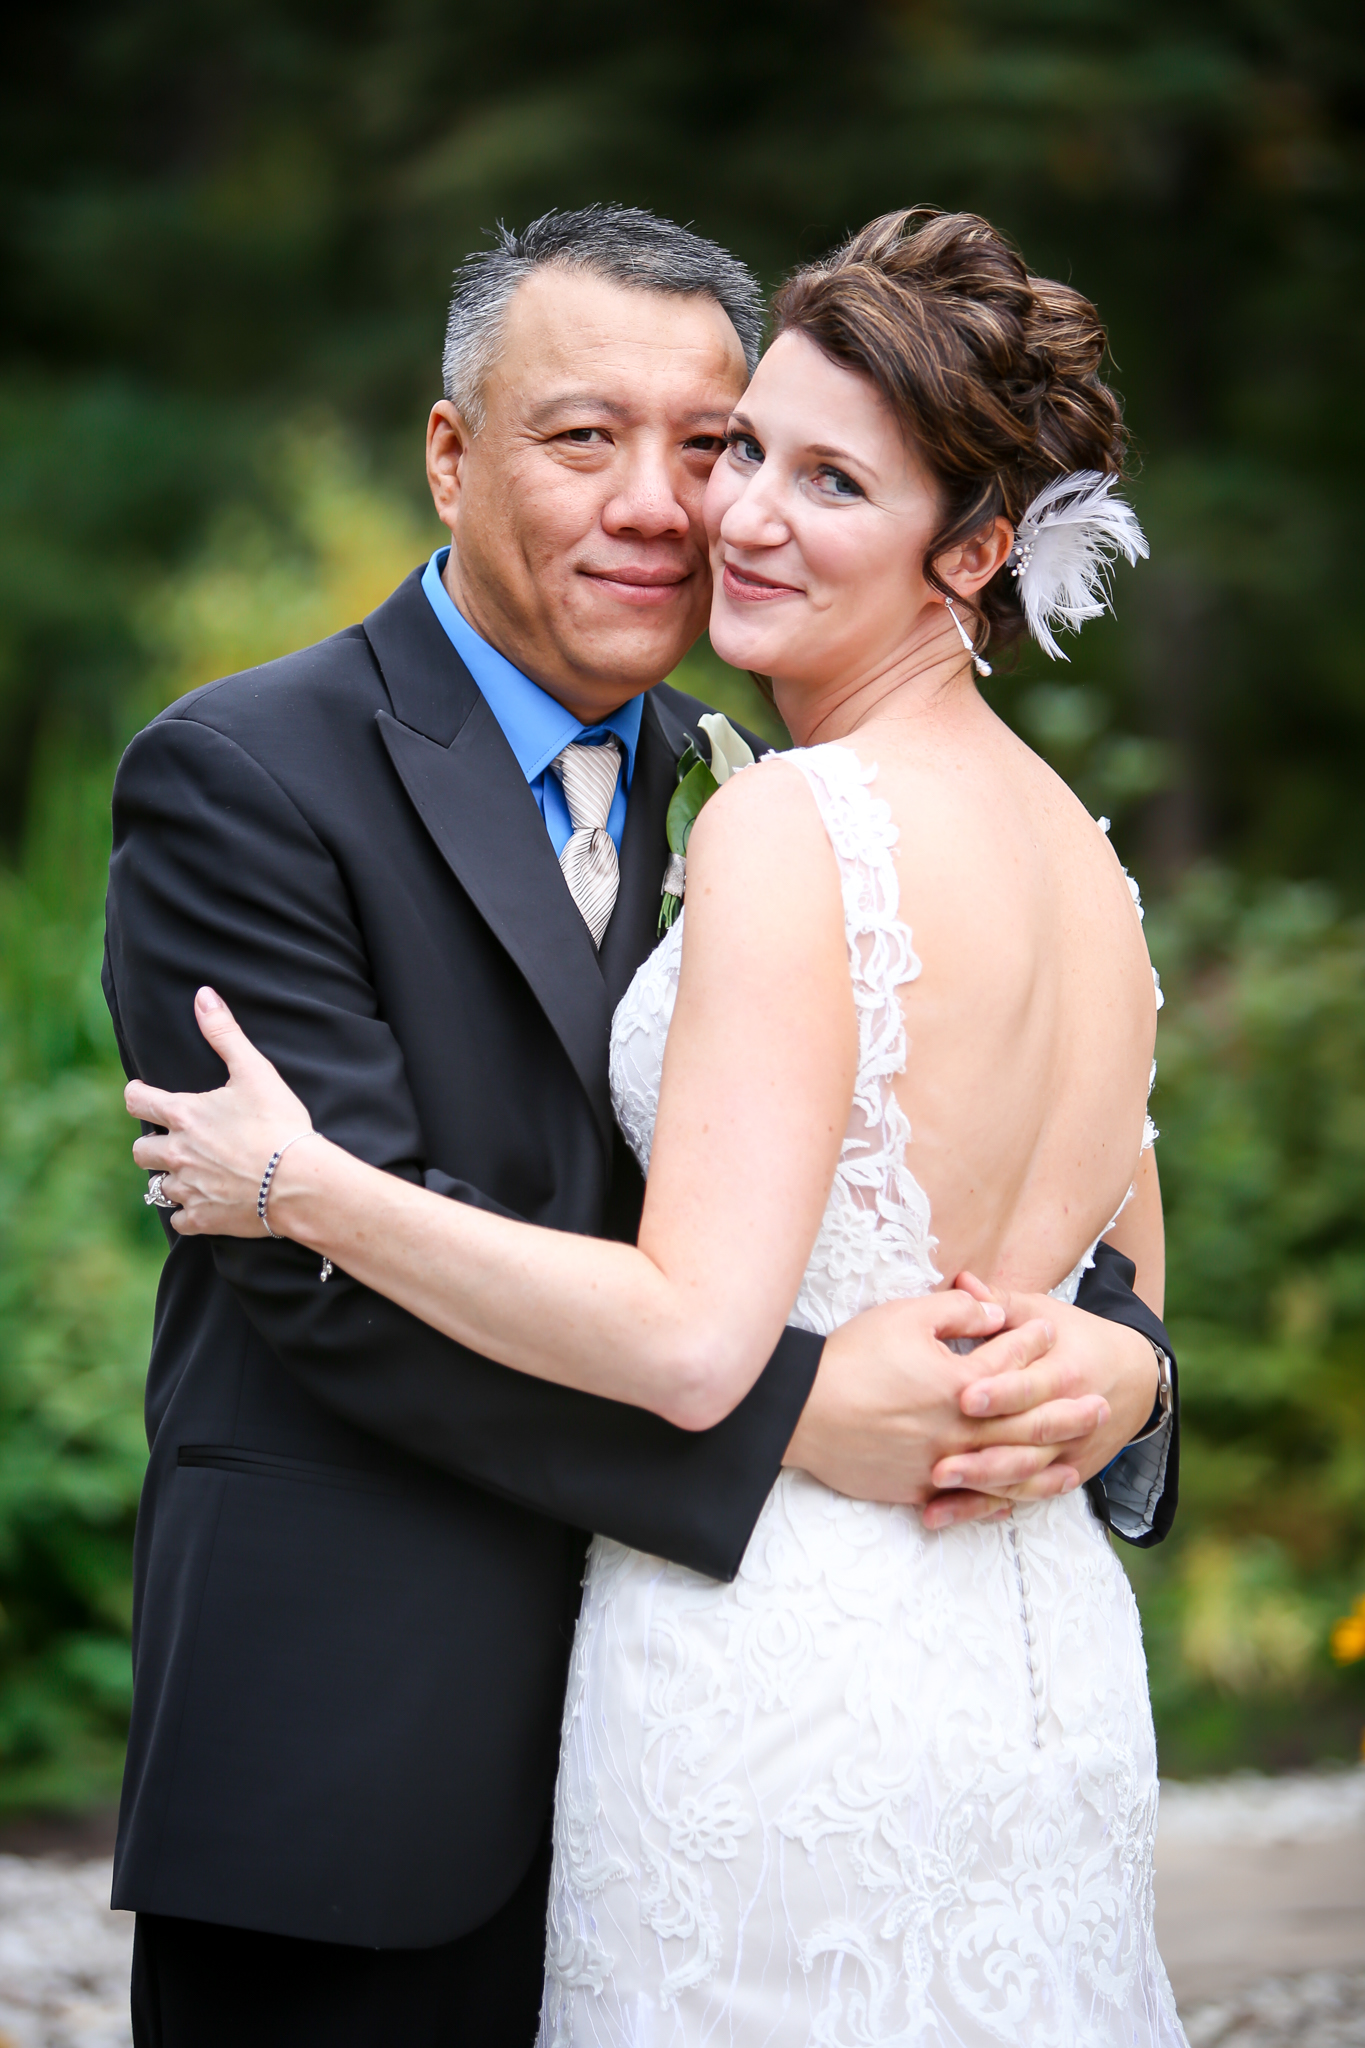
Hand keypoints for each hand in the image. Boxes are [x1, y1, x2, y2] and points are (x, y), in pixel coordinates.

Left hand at [126, 988, 315, 1236]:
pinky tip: (205, 1204)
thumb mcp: (255, 1072)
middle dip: (153, 1144)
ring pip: (158, 1186)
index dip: (137, 1095)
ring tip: (196, 1172)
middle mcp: (177, 1153)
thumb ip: (224, 1033)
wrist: (299, 1181)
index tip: (145, 1095)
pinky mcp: (203, 1218)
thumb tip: (202, 995)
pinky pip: (179, 1220)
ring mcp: (188, 1188)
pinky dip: (187, 1213)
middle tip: (175, 1141)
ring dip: (172, 1178)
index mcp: (184, 1115)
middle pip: (140, 1150)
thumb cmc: (279, 1123)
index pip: (136, 1100)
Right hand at [783, 1290, 1102, 1526]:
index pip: (1009, 1362)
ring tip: (1076, 1462)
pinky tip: (1016, 1500)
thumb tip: (994, 1309)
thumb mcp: (903, 1317)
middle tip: (1100, 1405)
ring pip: (1007, 1471)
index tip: (1051, 1330)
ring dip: (1046, 1464)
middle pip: (1024, 1424)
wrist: (800, 1412)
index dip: (1031, 1342)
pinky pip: (970, 1499)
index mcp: (959, 1383)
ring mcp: (940, 1464)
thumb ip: (956, 1310)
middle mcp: (958, 1430)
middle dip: (1066, 1412)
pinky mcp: (918, 1489)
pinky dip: (1000, 1499)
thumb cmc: (850, 1359)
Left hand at [929, 1271, 1158, 1496]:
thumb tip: (962, 1282)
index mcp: (1065, 1371)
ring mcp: (1071, 1451)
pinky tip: (950, 1514)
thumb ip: (1001, 1304)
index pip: (1032, 1386)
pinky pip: (1027, 1496)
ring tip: (937, 1491)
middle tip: (937, 1464)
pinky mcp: (1067, 1475)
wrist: (1134, 1378)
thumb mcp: (1044, 1313)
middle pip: (1027, 1439)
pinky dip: (989, 1508)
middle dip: (983, 1455)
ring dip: (981, 1488)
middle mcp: (1072, 1416)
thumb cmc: (1076, 1338)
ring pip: (1026, 1476)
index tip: (965, 1398)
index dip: (1001, 1393)